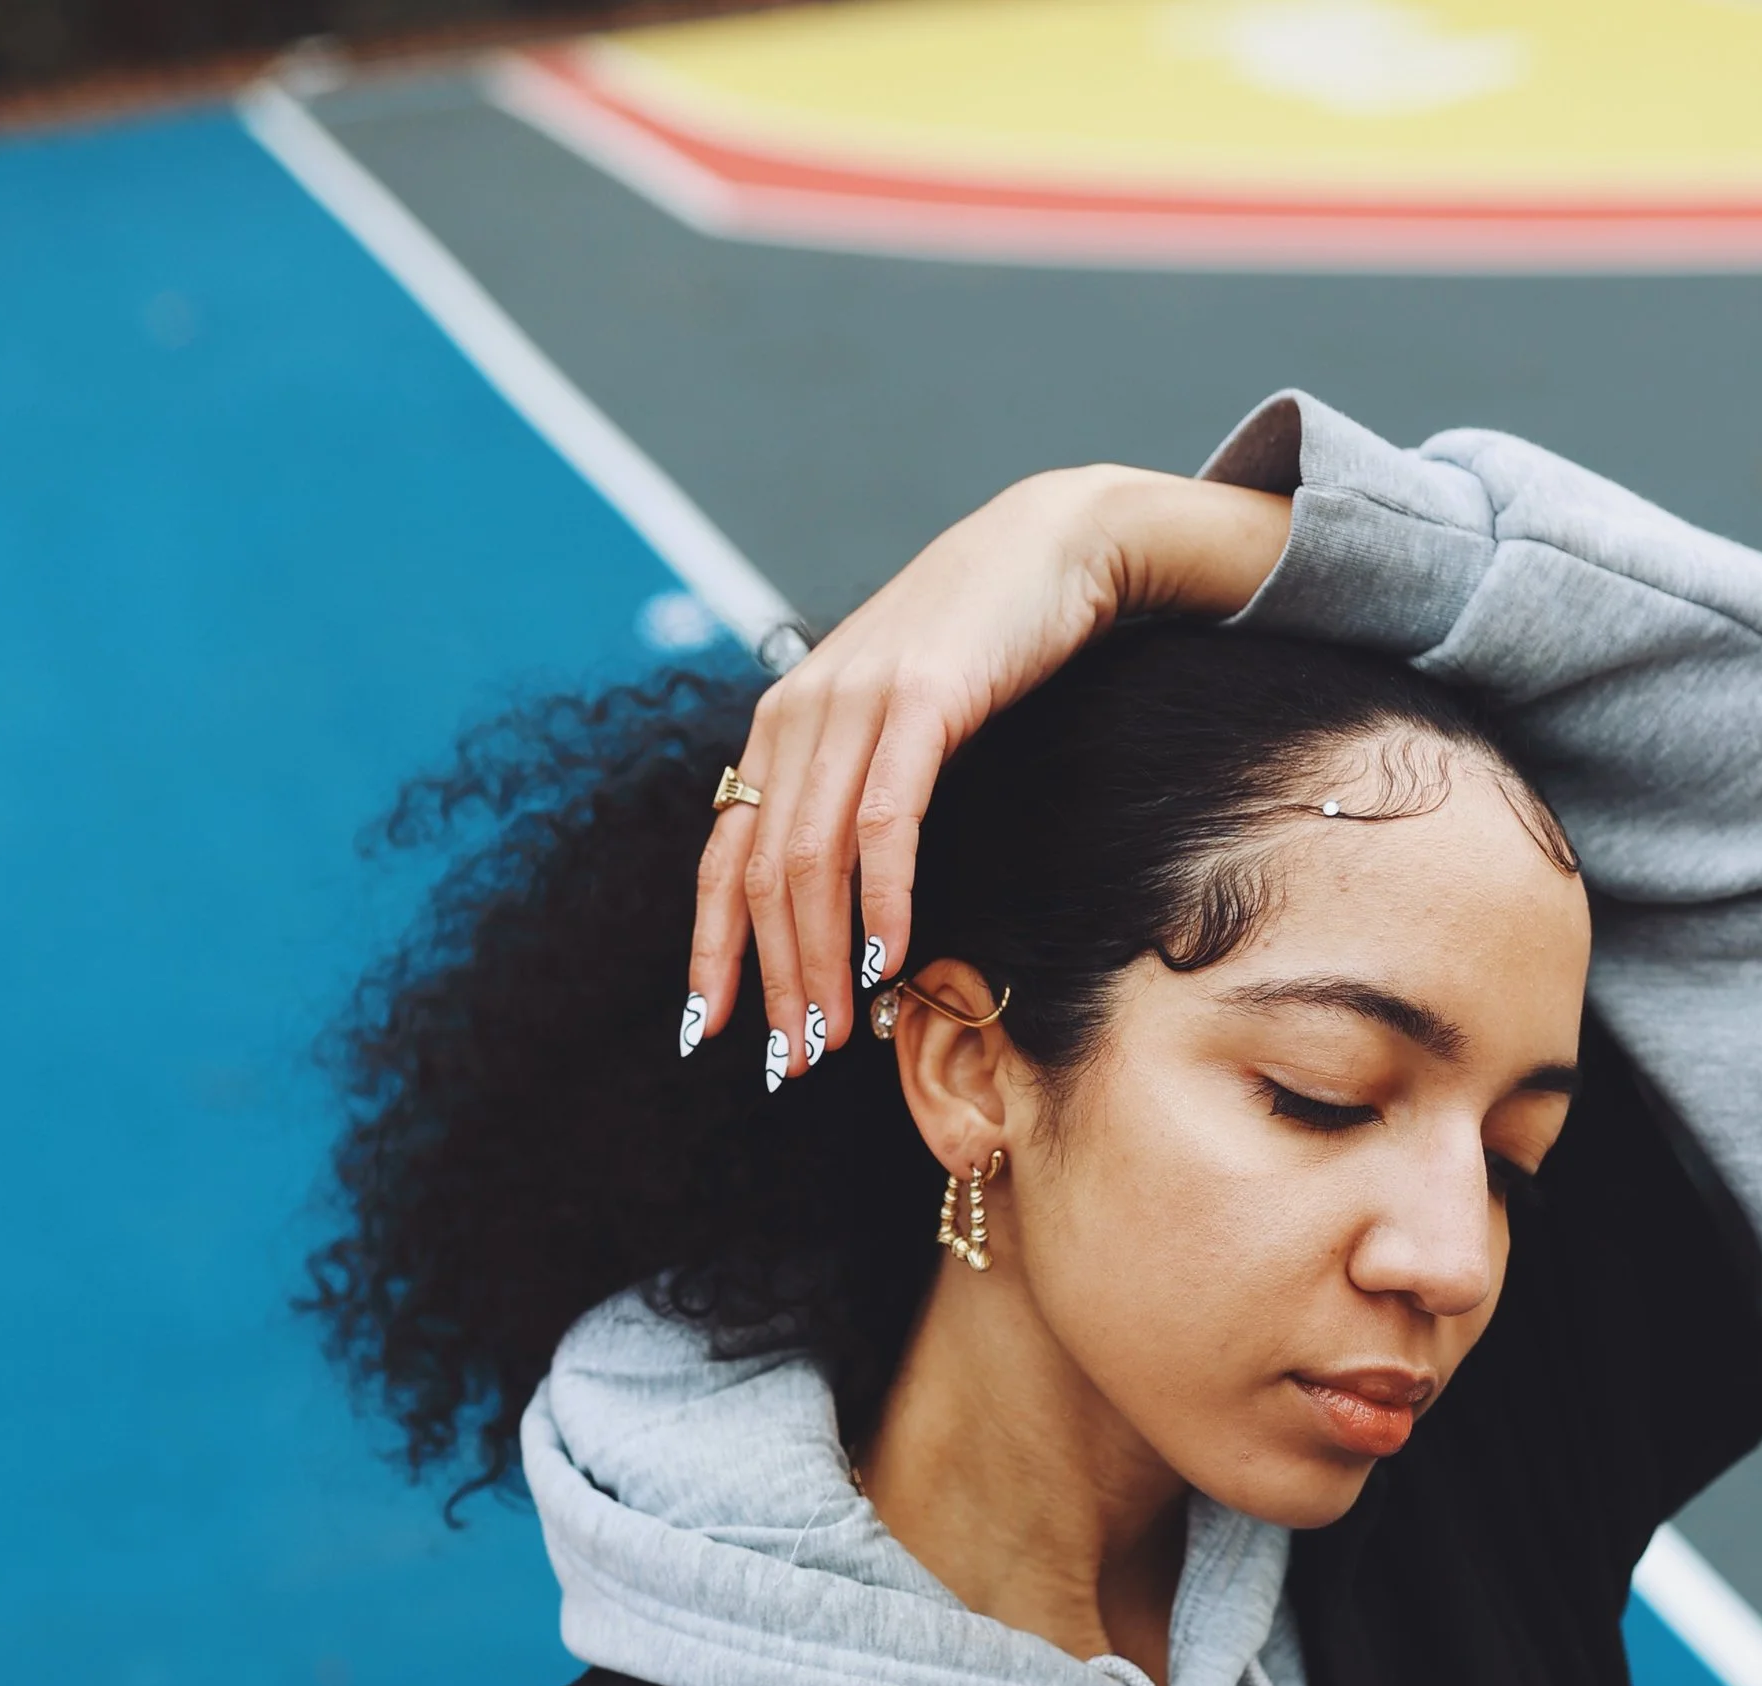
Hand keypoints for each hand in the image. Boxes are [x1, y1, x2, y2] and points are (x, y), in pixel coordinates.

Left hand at [686, 466, 1291, 1078]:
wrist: (1054, 547)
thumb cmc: (983, 648)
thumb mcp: (896, 724)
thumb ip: (854, 793)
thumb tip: (840, 902)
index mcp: (783, 725)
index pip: (724, 856)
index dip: (711, 949)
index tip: (707, 1030)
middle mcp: (801, 712)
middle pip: (764, 875)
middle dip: (772, 981)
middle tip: (792, 1062)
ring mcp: (856, 702)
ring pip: (813, 860)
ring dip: (819, 961)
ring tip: (835, 1036)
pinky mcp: (922, 700)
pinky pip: (886, 822)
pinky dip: (882, 901)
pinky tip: (887, 963)